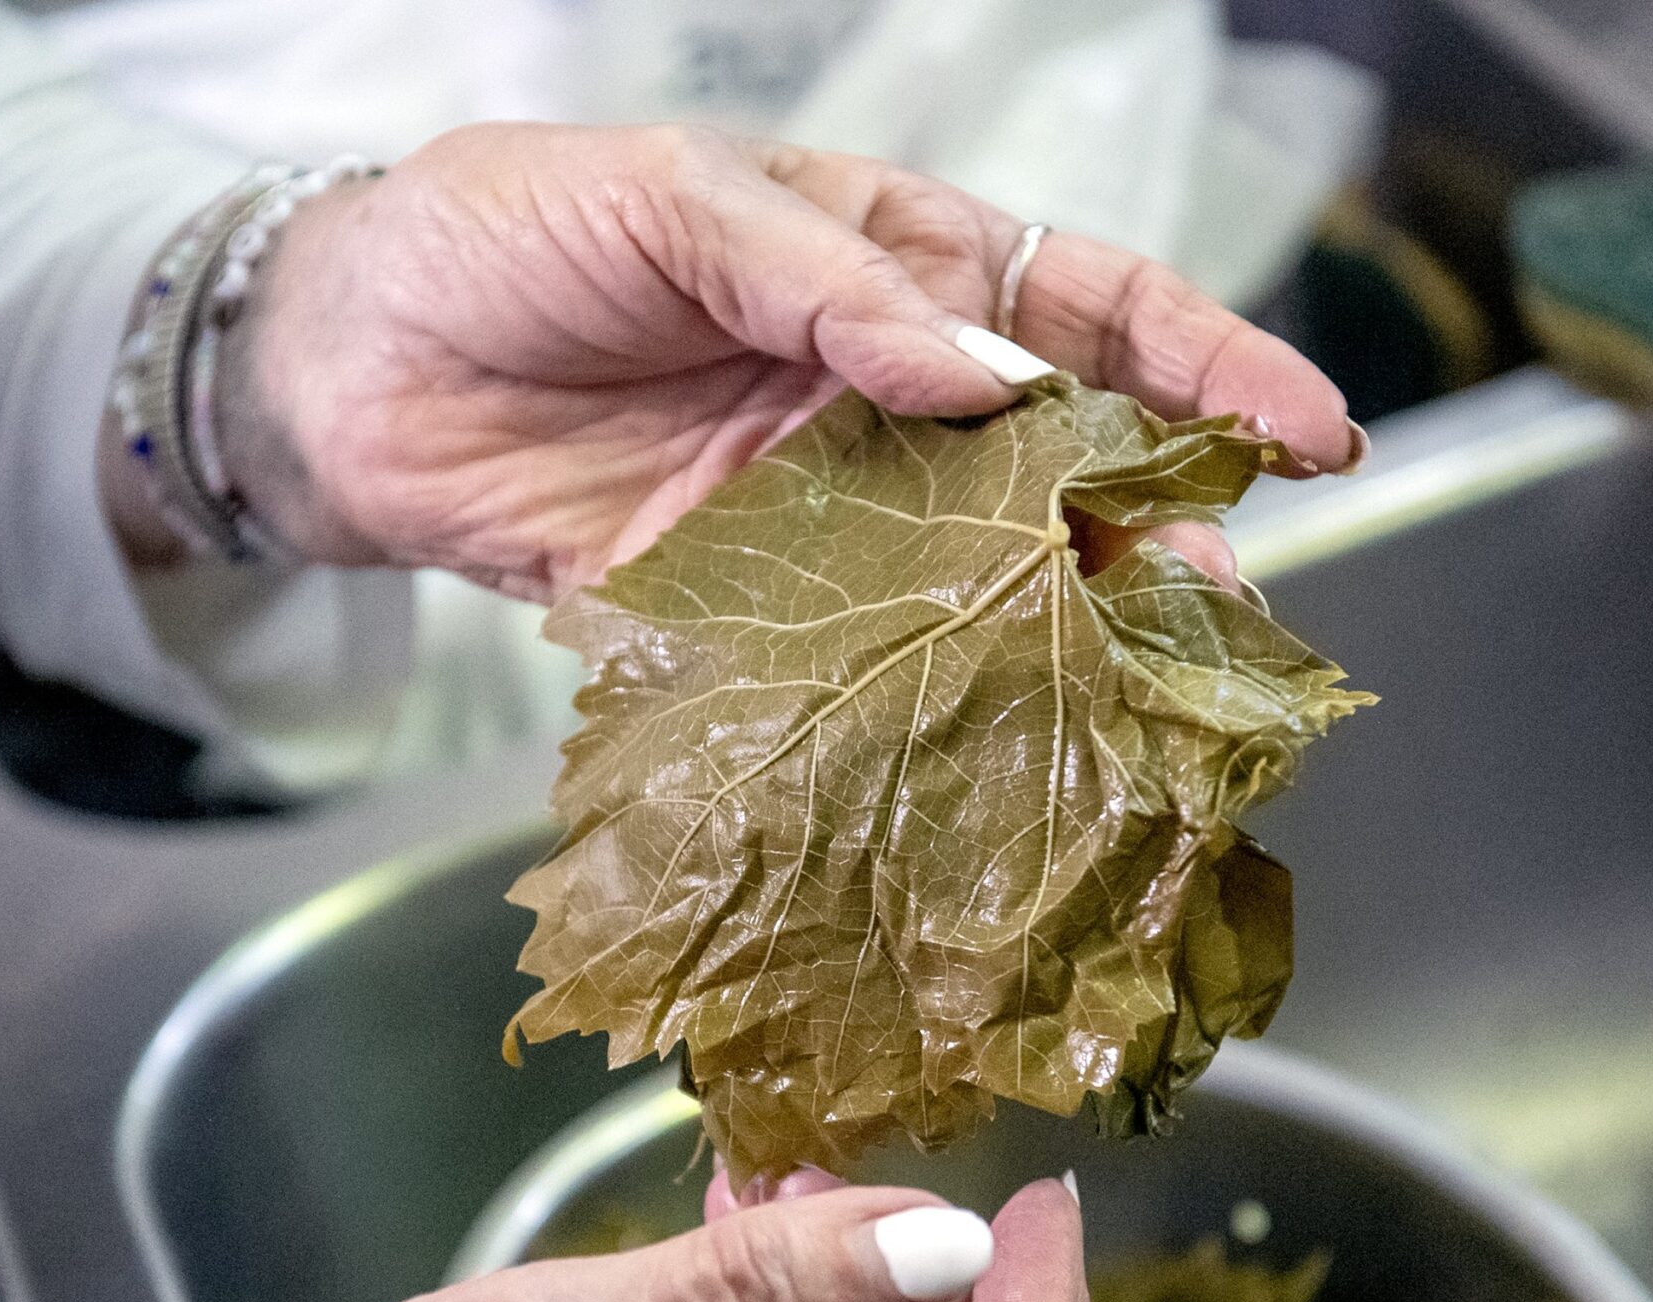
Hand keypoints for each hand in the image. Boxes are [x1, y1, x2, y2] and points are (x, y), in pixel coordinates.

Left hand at [195, 122, 1355, 598]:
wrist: (342, 361)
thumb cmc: (505, 232)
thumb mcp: (672, 202)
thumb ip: (826, 284)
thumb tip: (978, 377)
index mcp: (889, 266)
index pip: (1084, 309)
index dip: (1206, 365)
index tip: (1310, 433)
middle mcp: (878, 399)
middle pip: (1058, 468)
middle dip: (1157, 536)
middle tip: (1231, 616)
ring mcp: (818, 515)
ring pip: (973, 580)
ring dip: (1056, 639)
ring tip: (1139, 703)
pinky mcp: (741, 611)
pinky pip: (854, 660)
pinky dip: (919, 704)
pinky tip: (981, 748)